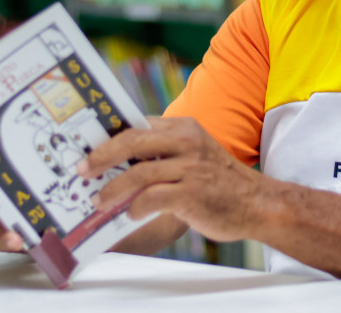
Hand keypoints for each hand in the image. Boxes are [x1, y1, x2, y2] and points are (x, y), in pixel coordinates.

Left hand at [78, 116, 265, 242]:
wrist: (258, 203)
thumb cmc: (218, 182)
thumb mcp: (193, 154)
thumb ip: (163, 153)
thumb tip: (119, 163)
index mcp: (183, 127)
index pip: (137, 125)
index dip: (109, 137)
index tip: (87, 149)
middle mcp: (186, 142)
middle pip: (132, 141)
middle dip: (101, 157)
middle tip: (82, 171)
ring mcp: (190, 167)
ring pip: (138, 173)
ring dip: (113, 189)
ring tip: (99, 200)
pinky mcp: (192, 194)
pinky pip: (152, 198)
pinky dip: (136, 207)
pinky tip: (130, 215)